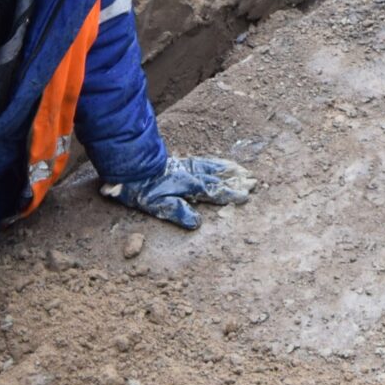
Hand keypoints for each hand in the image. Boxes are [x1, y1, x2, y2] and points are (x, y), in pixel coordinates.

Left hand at [109, 154, 257, 229]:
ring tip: (244, 171)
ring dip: (230, 170)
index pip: (214, 191)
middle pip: (218, 178)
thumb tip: (197, 223)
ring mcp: (188, 167)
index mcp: (188, 186)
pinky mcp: (183, 163)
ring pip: (214, 168)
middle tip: (254, 182)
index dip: (230, 194)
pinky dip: (217, 163)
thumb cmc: (142, 189)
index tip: (246, 196)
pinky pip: (206, 162)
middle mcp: (191, 174)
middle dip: (236, 181)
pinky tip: (221, 164)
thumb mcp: (157, 205)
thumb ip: (177, 212)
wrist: (130, 166)